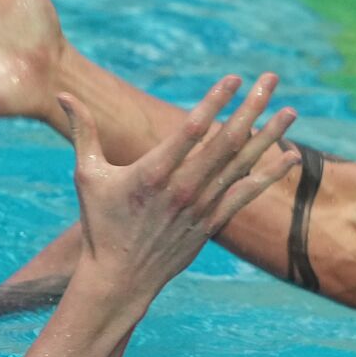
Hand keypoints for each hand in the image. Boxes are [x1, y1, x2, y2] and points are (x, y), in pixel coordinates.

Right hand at [61, 76, 299, 308]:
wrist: (120, 278)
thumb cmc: (101, 224)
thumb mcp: (87, 176)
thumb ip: (83, 132)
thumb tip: (64, 96)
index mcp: (153, 172)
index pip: (192, 129)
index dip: (215, 101)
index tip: (234, 78)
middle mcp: (183, 188)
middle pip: (226, 141)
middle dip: (252, 107)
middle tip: (271, 79)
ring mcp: (202, 207)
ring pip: (243, 165)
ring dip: (269, 136)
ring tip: (291, 111)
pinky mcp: (212, 223)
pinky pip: (247, 194)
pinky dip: (270, 175)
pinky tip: (291, 157)